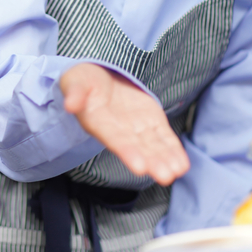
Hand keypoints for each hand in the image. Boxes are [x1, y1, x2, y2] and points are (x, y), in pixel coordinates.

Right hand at [60, 63, 189, 185]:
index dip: (127, 151)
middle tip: (165, 175)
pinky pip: (163, 137)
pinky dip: (173, 150)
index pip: (113, 138)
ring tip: (177, 170)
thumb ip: (74, 92)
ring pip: (152, 146)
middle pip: (137, 148)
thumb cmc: (84, 81)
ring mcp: (136, 128)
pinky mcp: (151, 121)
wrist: (100, 75)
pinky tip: (181, 164)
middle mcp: (118, 131)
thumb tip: (70, 104)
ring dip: (165, 159)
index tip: (140, 166)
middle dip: (152, 161)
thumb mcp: (75, 80)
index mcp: (98, 121)